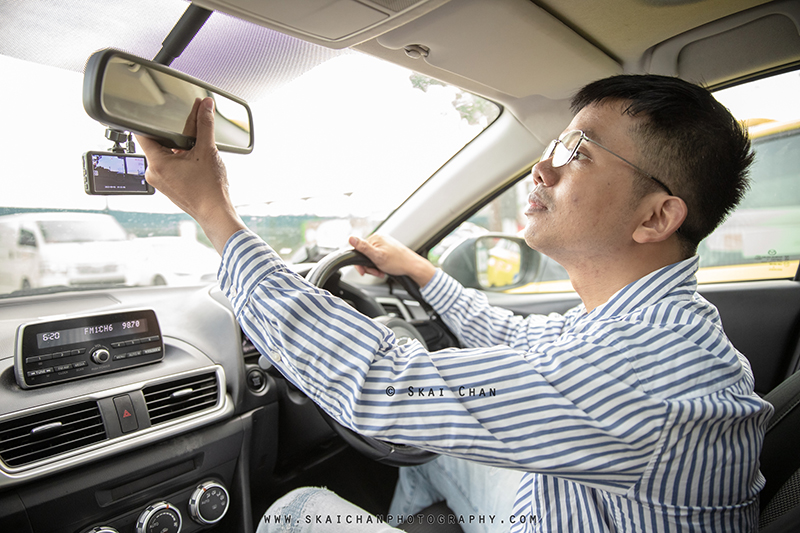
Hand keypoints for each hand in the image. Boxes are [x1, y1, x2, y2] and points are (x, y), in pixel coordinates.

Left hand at [137, 97, 245, 253]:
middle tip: (190, 129)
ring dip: (178, 147)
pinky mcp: (168, 186)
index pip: (142, 133)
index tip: (160, 113)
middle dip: (173, 134)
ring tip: (195, 150)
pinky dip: (180, 159)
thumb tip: (205, 106)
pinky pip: (169, 166)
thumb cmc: (209, 189)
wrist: (215, 212)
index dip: (150, 120)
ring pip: (164, 154)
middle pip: (156, 142)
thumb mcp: (208, 150)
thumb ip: (205, 125)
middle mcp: (153, 173)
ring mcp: (160, 181)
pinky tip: (195, 161)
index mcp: (157, 163)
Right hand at [348, 234, 435, 286]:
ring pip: (371, 258)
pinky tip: (384, 269)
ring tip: (381, 272)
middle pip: (365, 255)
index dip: (360, 264)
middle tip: (376, 272)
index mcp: (375, 238)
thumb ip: (363, 248)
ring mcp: (384, 244)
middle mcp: (379, 239)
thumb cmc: (398, 262)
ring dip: (374, 267)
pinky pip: (378, 258)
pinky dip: (379, 265)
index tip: (363, 272)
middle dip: (369, 266)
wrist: (413, 267)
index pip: (358, 250)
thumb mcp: (377, 256)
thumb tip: (351, 238)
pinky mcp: (388, 250)